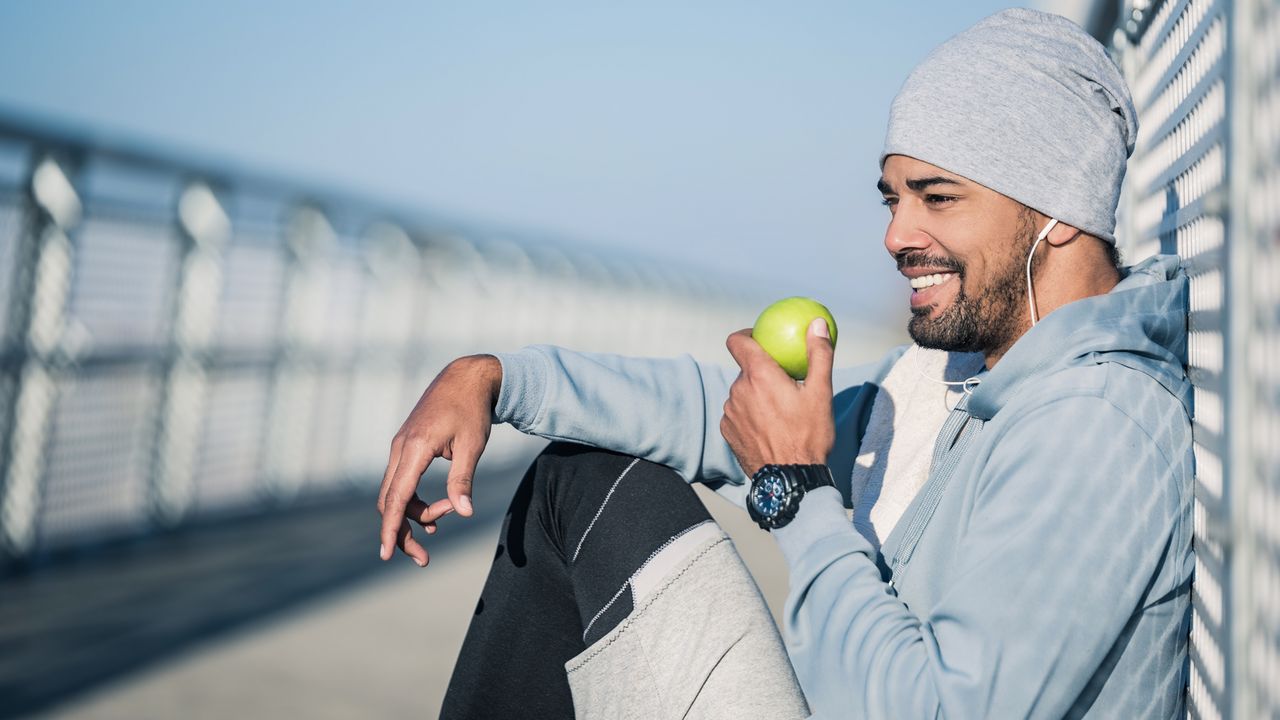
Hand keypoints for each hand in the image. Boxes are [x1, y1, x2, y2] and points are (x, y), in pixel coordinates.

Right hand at [377, 354, 501, 565]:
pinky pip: (401, 481)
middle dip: (402, 532)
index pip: (397, 497)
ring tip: (443, 523)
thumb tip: (464, 512)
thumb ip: (463, 480)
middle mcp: (400, 449)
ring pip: (395, 493)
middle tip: (423, 558)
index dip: (390, 528)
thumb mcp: (473, 445)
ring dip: (413, 515)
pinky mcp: (406, 446)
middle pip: (390, 502)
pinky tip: (437, 511)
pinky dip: (414, 500)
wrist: (465, 378)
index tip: (386, 554)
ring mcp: (400, 447)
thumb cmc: (472, 410)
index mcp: (415, 449)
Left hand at [720, 318, 835, 476]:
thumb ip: (818, 354)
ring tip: (779, 411)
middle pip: (746, 370)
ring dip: (756, 395)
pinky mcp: (727, 431)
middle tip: (784, 385)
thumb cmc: (808, 435)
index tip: (759, 338)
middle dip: (762, 373)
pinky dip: (750, 414)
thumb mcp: (820, 393)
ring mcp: (729, 412)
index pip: (737, 341)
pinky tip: (768, 427)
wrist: (790, 479)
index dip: (745, 335)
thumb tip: (818, 323)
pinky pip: (737, 413)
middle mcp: (738, 390)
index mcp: (759, 375)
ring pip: (742, 393)